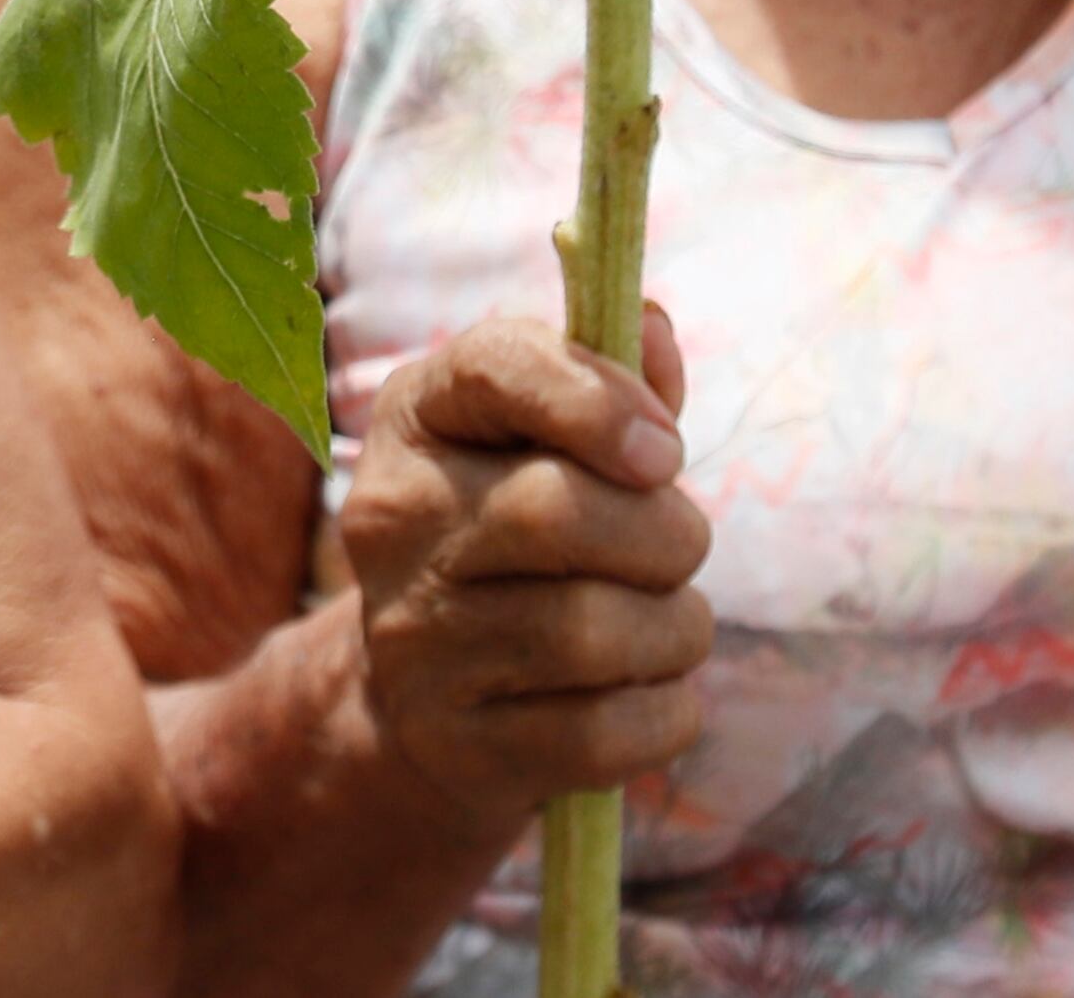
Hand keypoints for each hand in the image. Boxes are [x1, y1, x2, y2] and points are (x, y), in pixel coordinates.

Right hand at [337, 307, 713, 835]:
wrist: (426, 698)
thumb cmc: (519, 538)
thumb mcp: (549, 442)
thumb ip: (612, 380)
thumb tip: (656, 330)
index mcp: (417, 417)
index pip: (496, 367)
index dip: (599, 399)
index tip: (667, 449)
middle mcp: (392, 520)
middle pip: (559, 512)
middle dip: (666, 534)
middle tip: (681, 548)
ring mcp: (412, 639)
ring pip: (589, 631)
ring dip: (676, 629)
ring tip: (671, 624)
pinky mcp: (454, 743)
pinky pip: (600, 733)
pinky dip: (665, 714)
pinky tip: (653, 694)